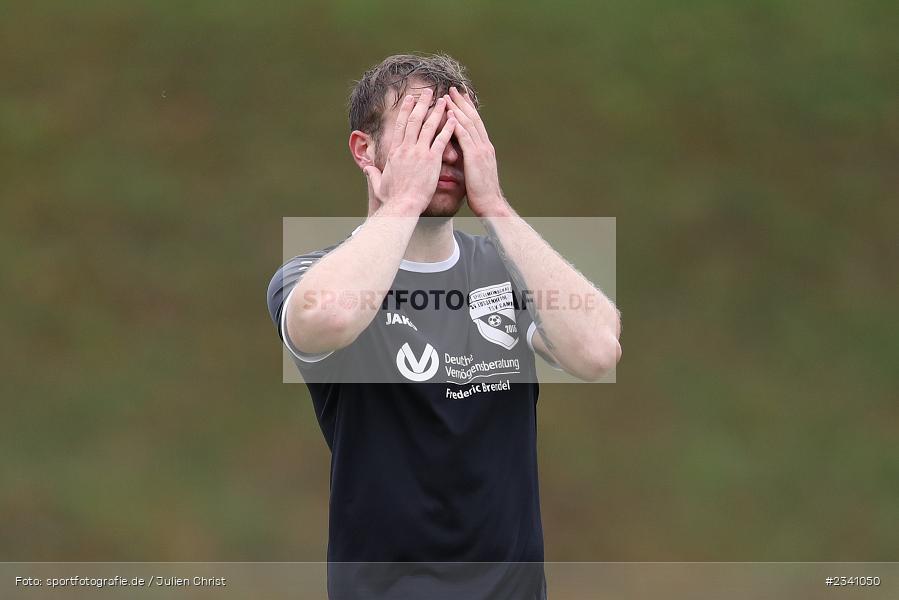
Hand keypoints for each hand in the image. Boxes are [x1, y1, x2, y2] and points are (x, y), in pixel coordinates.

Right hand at [364, 88, 456, 212]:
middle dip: (421, 103)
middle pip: (414, 120)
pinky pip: (441, 140)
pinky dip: (448, 128)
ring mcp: (419, 153)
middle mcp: (406, 148)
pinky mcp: (432, 160)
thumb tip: (366, 168)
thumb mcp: (378, 184)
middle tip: (427, 91)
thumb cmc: (392, 199)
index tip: (410, 100)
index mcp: (395, 152)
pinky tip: (454, 118)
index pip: (401, 126)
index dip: (406, 111)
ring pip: (428, 126)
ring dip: (436, 111)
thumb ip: (372, 173)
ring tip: (443, 100)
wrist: (403, 206)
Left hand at [444, 87, 507, 216]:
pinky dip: (457, 123)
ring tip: (448, 95)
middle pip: (472, 118)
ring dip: (457, 108)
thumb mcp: (476, 173)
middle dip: (462, 102)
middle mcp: (485, 145)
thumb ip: (469, 161)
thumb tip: (460, 156)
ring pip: (468, 123)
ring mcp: (481, 150)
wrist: (491, 204)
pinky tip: (450, 114)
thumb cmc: (481, 193)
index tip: (460, 97)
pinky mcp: (475, 157)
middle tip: (453, 88)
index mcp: (485, 148)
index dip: (468, 109)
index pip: (475, 124)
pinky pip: (464, 136)